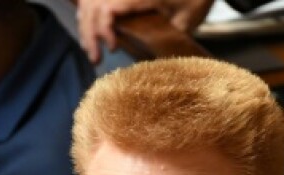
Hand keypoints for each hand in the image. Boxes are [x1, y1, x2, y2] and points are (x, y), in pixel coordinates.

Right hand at [75, 0, 211, 62]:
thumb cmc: (196, 0)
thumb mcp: (187, 19)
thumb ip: (168, 35)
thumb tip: (149, 57)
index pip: (107, 8)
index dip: (102, 29)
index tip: (113, 49)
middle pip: (92, 6)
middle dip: (89, 33)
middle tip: (96, 59)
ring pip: (89, 4)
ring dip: (87, 27)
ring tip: (93, 51)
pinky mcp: (123, 0)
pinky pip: (96, 2)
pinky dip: (90, 18)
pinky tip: (95, 36)